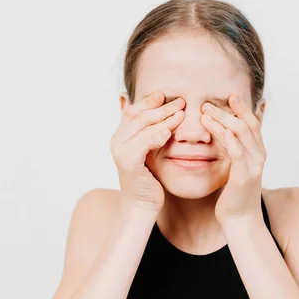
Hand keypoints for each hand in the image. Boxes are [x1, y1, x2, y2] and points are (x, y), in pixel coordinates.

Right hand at [111, 92, 184, 213]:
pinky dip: (156, 136)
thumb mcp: (149, 151)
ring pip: (143, 128)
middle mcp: (118, 140)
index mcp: (122, 135)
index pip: (135, 111)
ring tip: (181, 113)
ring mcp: (121, 151)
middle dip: (161, 107)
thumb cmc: (149, 178)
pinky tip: (169, 132)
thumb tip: (161, 114)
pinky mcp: (128, 163)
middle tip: (181, 102)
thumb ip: (151, 132)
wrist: (141, 204)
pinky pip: (143, 144)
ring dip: (163, 119)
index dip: (149, 101)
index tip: (167, 94)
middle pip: (140, 116)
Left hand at [200, 94, 266, 221]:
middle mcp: (259, 154)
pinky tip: (221, 132)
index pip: (252, 122)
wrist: (240, 218)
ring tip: (205, 113)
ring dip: (222, 121)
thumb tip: (229, 129)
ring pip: (241, 135)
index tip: (228, 95)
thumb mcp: (237, 164)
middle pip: (246, 124)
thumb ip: (236, 145)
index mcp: (257, 150)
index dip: (242, 107)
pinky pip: (238, 154)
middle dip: (228, 111)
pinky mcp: (244, 177)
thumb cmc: (235, 192)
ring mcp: (254, 165)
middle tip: (208, 103)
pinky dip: (230, 141)